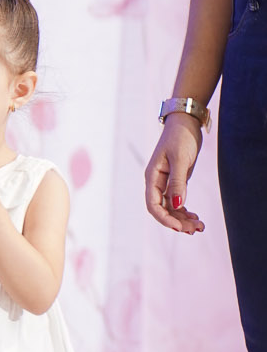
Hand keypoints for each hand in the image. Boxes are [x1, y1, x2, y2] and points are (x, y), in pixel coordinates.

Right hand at [144, 114, 205, 233]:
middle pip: (163, 209)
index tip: (180, 227)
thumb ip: (178, 182)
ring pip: (171, 208)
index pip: (153, 204)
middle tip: (195, 229)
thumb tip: (177, 205)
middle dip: (178, 221)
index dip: (165, 219)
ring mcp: (166, 183)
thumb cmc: (181, 137)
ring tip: (199, 226)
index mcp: (152, 177)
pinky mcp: (176, 181)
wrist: (186, 122)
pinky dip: (185, 211)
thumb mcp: (180, 159)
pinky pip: (177, 201)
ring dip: (183, 219)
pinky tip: (195, 216)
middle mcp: (156, 182)